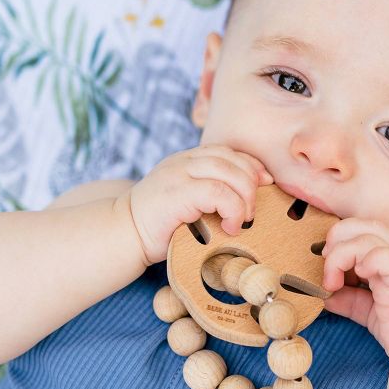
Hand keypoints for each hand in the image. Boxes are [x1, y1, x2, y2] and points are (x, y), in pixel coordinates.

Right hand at [120, 144, 273, 265]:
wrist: (123, 236)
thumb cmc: (159, 228)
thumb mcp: (189, 205)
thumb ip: (211, 195)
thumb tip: (248, 201)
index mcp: (186, 161)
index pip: (228, 152)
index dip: (251, 165)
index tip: (265, 184)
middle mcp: (183, 161)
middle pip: (232, 158)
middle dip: (252, 183)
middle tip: (253, 210)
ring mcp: (178, 174)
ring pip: (229, 172)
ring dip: (245, 198)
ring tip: (242, 220)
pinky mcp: (177, 192)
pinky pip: (218, 192)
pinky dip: (232, 209)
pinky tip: (230, 226)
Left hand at [321, 218, 388, 363]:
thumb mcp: (370, 313)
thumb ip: (349, 300)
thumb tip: (324, 294)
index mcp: (388, 263)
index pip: (362, 231)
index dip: (338, 240)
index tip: (324, 266)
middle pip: (366, 225)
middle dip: (337, 238)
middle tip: (325, 264)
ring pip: (371, 236)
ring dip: (341, 255)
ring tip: (332, 282)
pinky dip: (369, 260)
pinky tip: (360, 277)